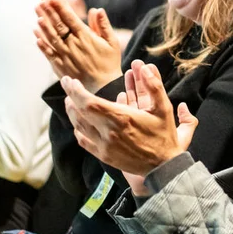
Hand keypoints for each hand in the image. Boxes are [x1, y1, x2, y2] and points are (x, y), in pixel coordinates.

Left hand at [34, 0, 121, 91]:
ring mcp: (65, 55)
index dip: (61, 5)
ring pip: (51, 36)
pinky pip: (48, 52)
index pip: (70, 18)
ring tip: (36, 8)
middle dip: (49, 8)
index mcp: (86, 37)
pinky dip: (41, 43)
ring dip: (43, 22)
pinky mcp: (60, 66)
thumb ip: (103, 25)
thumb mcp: (112, 43)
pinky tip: (35, 33)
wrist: (103, 88)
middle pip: (58, 24)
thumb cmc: (109, 63)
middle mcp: (73, 45)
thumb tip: (96, 9)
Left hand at [62, 59, 195, 175]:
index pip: (89, 102)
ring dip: (72, 112)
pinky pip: (84, 141)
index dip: (76, 90)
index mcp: (122, 118)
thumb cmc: (164, 136)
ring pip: (79, 126)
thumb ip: (154, 86)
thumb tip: (146, 67)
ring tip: (70, 100)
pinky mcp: (104, 156)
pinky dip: (78, 129)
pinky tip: (79, 123)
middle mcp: (109, 133)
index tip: (70, 80)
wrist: (164, 166)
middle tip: (68, 86)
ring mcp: (104, 146)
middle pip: (80, 112)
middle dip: (71, 97)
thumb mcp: (164, 108)